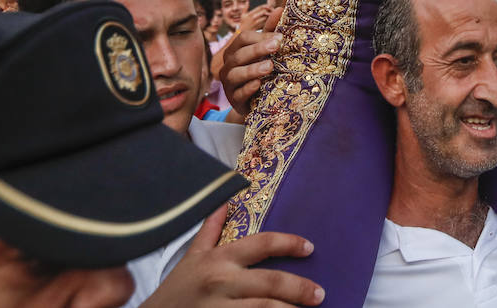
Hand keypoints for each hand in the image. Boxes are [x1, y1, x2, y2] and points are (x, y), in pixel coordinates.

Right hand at [141, 204, 322, 307]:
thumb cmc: (176, 290)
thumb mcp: (191, 257)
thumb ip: (210, 231)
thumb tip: (224, 201)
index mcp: (219, 259)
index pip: (261, 244)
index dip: (288, 243)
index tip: (309, 247)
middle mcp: (222, 282)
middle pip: (270, 282)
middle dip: (299, 288)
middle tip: (319, 294)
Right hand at [221, 7, 284, 116]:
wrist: (258, 101)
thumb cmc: (262, 70)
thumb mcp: (267, 50)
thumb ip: (270, 31)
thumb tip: (278, 9)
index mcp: (236, 51)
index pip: (242, 39)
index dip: (260, 37)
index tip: (279, 37)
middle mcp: (229, 66)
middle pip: (238, 55)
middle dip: (257, 49)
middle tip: (276, 46)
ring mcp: (229, 84)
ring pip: (235, 75)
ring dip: (252, 70)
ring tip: (269, 67)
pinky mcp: (234, 101)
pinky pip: (238, 94)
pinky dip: (248, 89)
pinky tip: (258, 84)